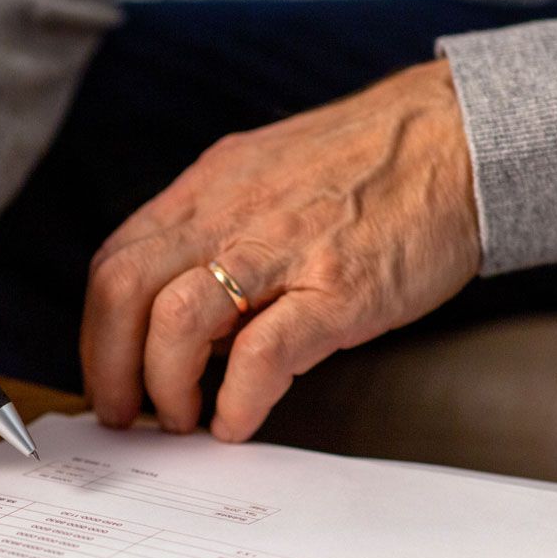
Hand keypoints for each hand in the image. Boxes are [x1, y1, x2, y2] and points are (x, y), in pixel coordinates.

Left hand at [80, 60, 481, 440]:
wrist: (459, 137)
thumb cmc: (368, 165)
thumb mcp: (264, 179)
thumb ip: (216, 234)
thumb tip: (183, 315)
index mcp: (206, 191)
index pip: (113, 264)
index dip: (97, 332)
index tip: (107, 373)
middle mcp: (229, 215)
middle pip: (123, 292)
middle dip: (110, 367)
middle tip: (127, 412)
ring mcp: (283, 250)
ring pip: (177, 321)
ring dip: (166, 385)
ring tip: (183, 419)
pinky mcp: (339, 288)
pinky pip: (264, 354)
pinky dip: (238, 400)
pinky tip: (237, 420)